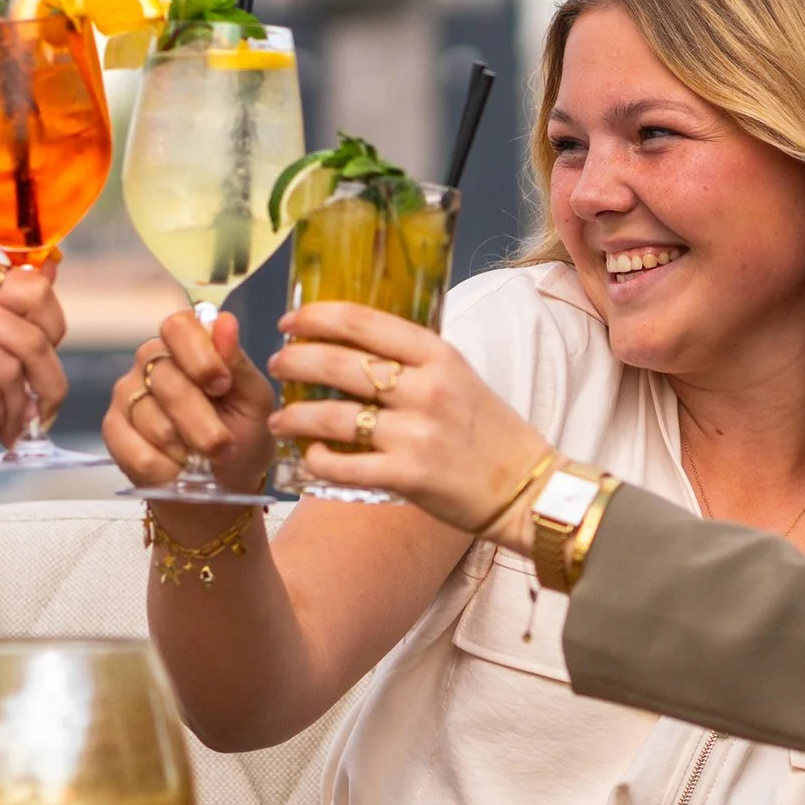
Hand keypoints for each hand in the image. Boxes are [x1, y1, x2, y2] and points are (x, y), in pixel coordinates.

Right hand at [0, 265, 67, 450]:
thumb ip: (1, 310)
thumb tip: (53, 273)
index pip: (33, 288)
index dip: (54, 329)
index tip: (46, 362)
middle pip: (29, 338)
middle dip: (48, 383)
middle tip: (44, 413)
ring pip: (8, 371)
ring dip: (18, 410)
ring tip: (9, 426)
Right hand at [104, 311, 274, 498]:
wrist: (222, 488)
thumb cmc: (242, 437)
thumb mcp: (254, 402)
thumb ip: (238, 363)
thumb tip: (225, 322)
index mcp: (188, 345)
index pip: (179, 327)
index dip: (199, 356)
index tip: (222, 386)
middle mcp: (151, 361)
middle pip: (166, 379)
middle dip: (201, 422)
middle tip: (224, 447)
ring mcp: (127, 393)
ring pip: (151, 419)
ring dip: (185, 449)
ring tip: (202, 460)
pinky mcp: (113, 429)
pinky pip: (135, 449)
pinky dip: (164, 469)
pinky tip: (177, 471)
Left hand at [268, 301, 550, 544]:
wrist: (527, 487)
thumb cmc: (489, 430)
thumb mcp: (458, 376)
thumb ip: (412, 359)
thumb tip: (354, 342)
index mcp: (438, 355)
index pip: (364, 322)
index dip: (318, 317)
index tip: (290, 321)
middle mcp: (425, 388)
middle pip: (338, 364)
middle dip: (295, 362)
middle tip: (277, 366)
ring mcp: (416, 433)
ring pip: (332, 416)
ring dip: (294, 416)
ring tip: (279, 420)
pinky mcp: (408, 476)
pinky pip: (344, 465)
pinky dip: (318, 460)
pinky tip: (309, 456)